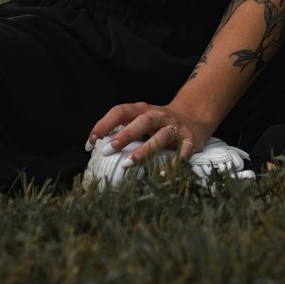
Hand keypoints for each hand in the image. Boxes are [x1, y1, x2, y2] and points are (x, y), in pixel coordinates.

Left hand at [86, 101, 211, 167]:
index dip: (105, 123)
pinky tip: (160, 174)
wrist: (193, 116)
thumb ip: (123, 129)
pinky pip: (182, 153)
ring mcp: (175, 128)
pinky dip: (172, 164)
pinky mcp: (189, 141)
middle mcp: (159, 115)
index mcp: (143, 109)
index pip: (121, 111)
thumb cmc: (159, 123)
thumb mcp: (141, 120)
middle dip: (124, 134)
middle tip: (107, 149)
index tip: (91, 141)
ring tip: (128, 163)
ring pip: (161, 136)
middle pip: (142, 120)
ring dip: (144, 149)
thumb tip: (97, 147)